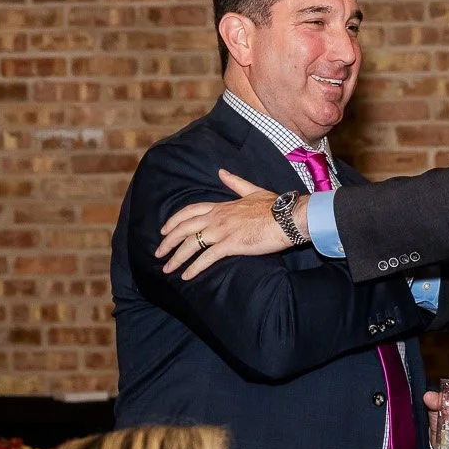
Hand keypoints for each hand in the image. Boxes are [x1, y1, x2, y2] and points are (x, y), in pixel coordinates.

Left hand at [157, 170, 299, 279]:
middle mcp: (217, 217)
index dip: (175, 220)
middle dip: (168, 241)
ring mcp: (222, 231)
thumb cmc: (276, 206)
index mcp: (222, 206)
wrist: (289, 217)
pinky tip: (186, 276)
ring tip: (167, 269)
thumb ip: (235, 183)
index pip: (190, 211)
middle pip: (184, 228)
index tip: (165, 229)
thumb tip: (222, 172)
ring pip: (190, 244)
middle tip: (159, 253)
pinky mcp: (231, 244)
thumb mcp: (253, 190)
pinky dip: (194, 267)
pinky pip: (206, 257)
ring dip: (176, 257)